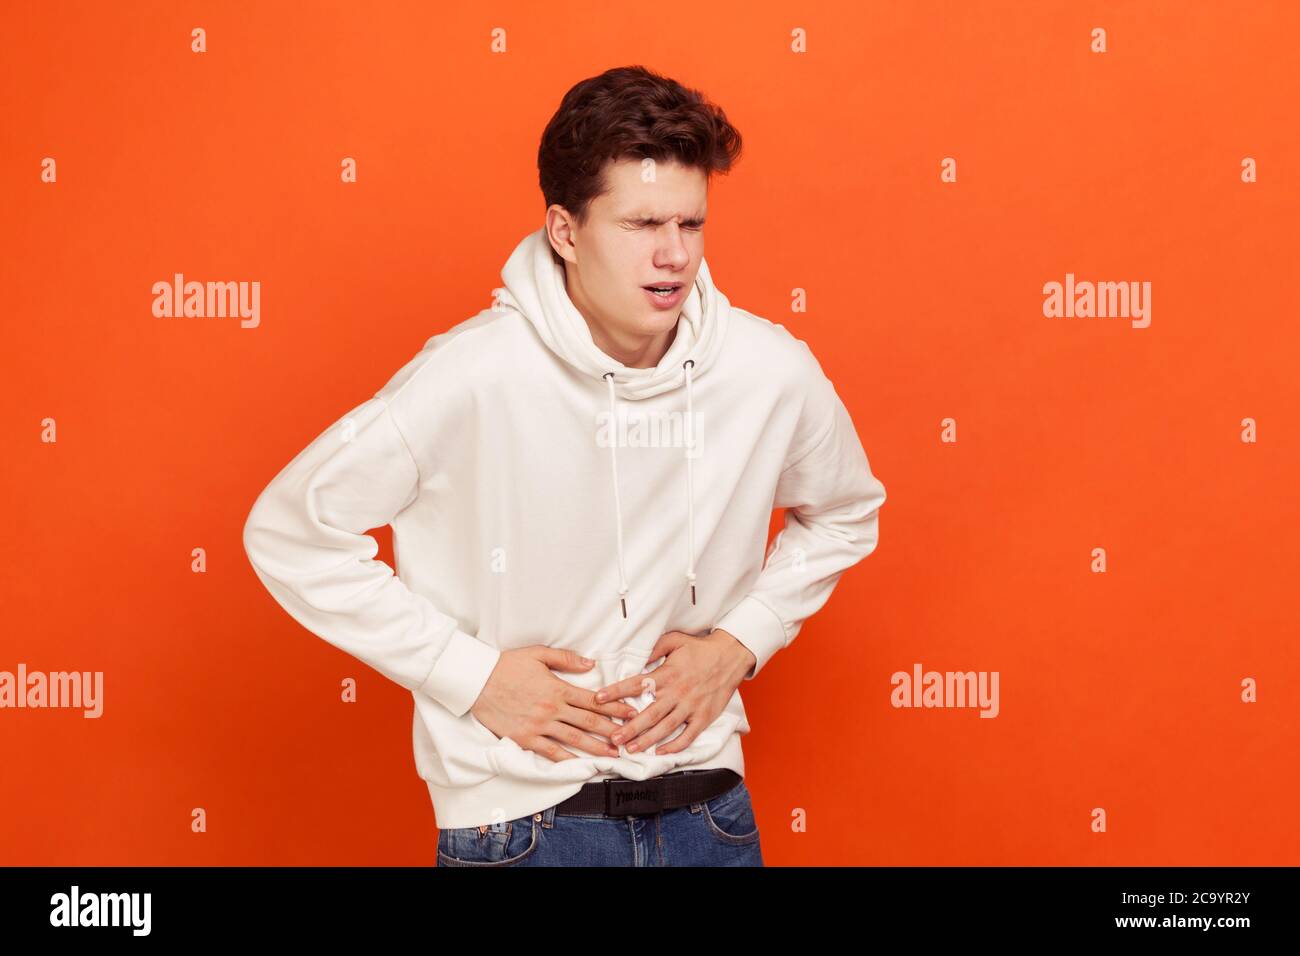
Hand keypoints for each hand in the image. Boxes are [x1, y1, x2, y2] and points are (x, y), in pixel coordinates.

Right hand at [470, 646, 638, 762]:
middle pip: (589, 722)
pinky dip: (566, 759)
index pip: (593, 699)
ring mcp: (539, 725)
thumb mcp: (538, 654)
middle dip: (612, 730)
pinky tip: (579, 765)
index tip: (631, 713)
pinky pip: (549, 751)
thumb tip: (591, 664)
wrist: (477, 681)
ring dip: (595, 748)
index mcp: (558, 687)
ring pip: (574, 739)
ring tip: (611, 755)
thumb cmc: (507, 665)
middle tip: (629, 738)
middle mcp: (552, 708)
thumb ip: (566, 659)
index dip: (615, 707)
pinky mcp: (525, 738)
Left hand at [591, 629, 755, 756]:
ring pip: (665, 728)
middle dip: (629, 727)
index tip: (598, 698)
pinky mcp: (704, 717)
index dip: (616, 692)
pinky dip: (674, 746)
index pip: (636, 684)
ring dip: (647, 740)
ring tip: (630, 749)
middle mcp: (677, 692)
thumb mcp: (675, 640)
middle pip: (649, 713)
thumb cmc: (700, 648)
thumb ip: (653, 648)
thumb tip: (635, 657)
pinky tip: (661, 752)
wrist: (731, 656)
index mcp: (667, 674)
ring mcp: (691, 707)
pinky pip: (688, 736)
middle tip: (613, 738)